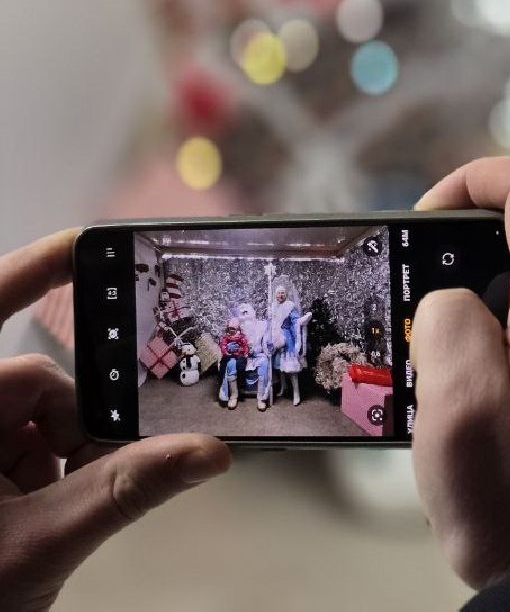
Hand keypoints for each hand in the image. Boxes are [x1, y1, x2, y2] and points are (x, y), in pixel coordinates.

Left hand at [0, 230, 229, 610]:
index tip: (87, 242)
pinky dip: (50, 475)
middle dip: (74, 422)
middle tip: (91, 468)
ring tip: (55, 516)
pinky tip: (44, 517)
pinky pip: (25, 448)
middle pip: (32, 382)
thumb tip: (205, 450)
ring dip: (64, 459)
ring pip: (36, 420)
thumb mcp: (38, 546)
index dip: (33, 270)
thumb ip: (125, 490)